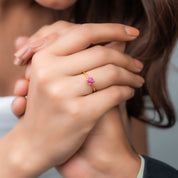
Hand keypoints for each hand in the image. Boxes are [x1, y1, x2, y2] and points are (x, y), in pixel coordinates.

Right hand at [11, 22, 143, 176]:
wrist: (34, 144)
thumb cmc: (47, 109)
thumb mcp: (53, 78)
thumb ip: (78, 57)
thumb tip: (115, 40)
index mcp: (43, 58)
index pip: (84, 33)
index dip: (112, 29)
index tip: (131, 33)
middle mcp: (50, 72)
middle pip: (102, 53)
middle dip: (127, 59)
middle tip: (138, 65)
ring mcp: (63, 93)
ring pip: (111, 73)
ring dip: (131, 76)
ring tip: (137, 80)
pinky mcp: (78, 114)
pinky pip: (113, 94)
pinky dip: (126, 91)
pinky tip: (129, 93)